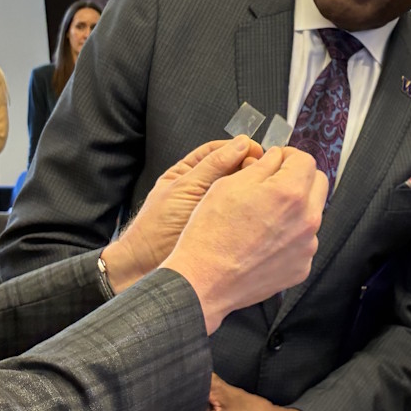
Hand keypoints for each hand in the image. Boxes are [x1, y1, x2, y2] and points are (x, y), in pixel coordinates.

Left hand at [103, 137, 262, 292]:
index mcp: (189, 172)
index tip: (256, 150)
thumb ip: (212, 166)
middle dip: (247, 166)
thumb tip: (240, 144)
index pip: (217, 151)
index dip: (237, 148)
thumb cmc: (156, 227)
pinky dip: (253, 206)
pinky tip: (262, 205)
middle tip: (261, 169)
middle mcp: (204, 188)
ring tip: (263, 186)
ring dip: (251, 185)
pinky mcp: (226, 227)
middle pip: (232, 169)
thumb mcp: (184, 188)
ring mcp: (215, 208)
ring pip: (239, 189)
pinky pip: (242, 212)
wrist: (147, 266)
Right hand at [163, 146, 325, 333]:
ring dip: (295, 208)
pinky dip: (290, 236)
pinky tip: (264, 240)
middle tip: (274, 182)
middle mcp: (306, 219)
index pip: (306, 161)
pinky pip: (303, 242)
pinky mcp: (301, 267)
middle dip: (299, 177)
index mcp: (290, 192)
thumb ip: (261, 166)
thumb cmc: (211, 232)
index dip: (289, 156)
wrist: (204, 280)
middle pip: (318, 184)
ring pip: (311, 214)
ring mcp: (306, 246)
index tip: (277, 161)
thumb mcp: (229, 184)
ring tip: (265, 216)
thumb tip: (276, 157)